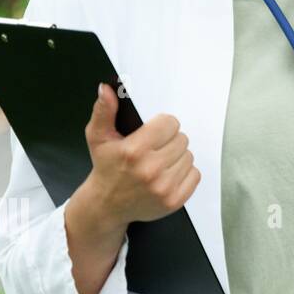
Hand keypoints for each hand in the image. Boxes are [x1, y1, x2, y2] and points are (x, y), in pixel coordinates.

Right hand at [81, 82, 200, 228]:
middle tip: (154, 149)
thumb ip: (104, 111)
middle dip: (169, 141)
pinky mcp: (174, 200)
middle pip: (182, 139)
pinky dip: (184, 173)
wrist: (106, 205)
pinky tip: (167, 175)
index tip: (153, 133)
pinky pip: (195, 174)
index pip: (170, 123)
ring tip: (159, 163)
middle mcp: (150, 169)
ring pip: (189, 156)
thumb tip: (107, 89)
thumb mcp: (98, 137)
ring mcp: (163, 187)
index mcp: (134, 150)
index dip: (162, 126)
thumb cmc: (106, 168)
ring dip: (177, 157)